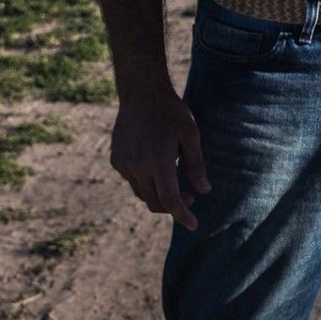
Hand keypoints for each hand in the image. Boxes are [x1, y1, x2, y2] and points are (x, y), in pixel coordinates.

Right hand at [110, 87, 209, 230]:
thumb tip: (204, 191)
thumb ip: (196, 165)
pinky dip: (146, 182)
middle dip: (173, 206)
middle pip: (155, 202)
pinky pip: (133, 181)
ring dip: (159, 194)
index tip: (194, 226)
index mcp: (159, 161)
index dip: (182, 215)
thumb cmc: (171, 112)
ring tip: (174, 177)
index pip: (170, 200)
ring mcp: (124, 165)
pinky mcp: (116, 160)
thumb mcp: (191, 135)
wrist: (141, 94)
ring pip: (142, 193)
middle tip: (189, 196)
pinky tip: (156, 165)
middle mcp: (137, 167)